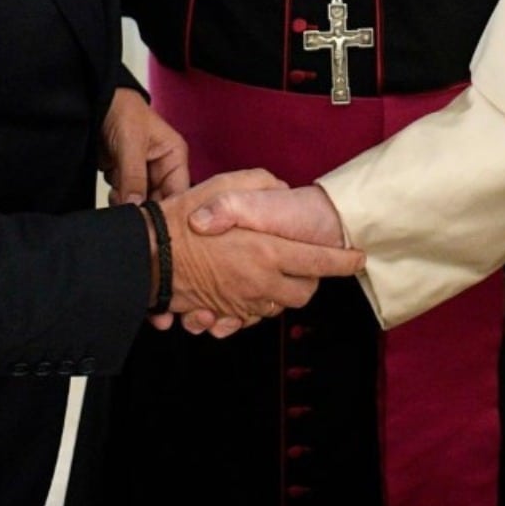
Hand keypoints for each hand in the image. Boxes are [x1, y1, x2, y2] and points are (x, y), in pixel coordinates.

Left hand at [101, 87, 188, 204]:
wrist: (96, 105)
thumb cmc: (123, 112)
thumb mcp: (131, 143)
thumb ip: (134, 176)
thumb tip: (136, 206)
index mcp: (174, 157)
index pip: (180, 192)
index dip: (170, 210)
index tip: (153, 223)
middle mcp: (163, 169)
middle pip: (161, 202)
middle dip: (144, 208)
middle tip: (131, 214)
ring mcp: (144, 176)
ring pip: (142, 204)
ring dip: (128, 205)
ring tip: (118, 192)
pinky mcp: (126, 180)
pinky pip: (126, 200)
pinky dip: (117, 200)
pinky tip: (112, 190)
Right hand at [154, 173, 363, 336]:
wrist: (147, 256)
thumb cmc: (186, 220)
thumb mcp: (227, 187)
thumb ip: (261, 187)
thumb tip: (280, 189)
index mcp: (268, 252)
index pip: (320, 263)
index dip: (344, 262)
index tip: (358, 258)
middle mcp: (259, 283)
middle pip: (303, 293)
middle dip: (310, 280)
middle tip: (307, 263)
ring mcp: (240, 302)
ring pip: (275, 307)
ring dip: (280, 293)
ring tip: (272, 272)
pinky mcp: (221, 313)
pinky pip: (247, 318)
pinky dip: (251, 308)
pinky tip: (243, 290)